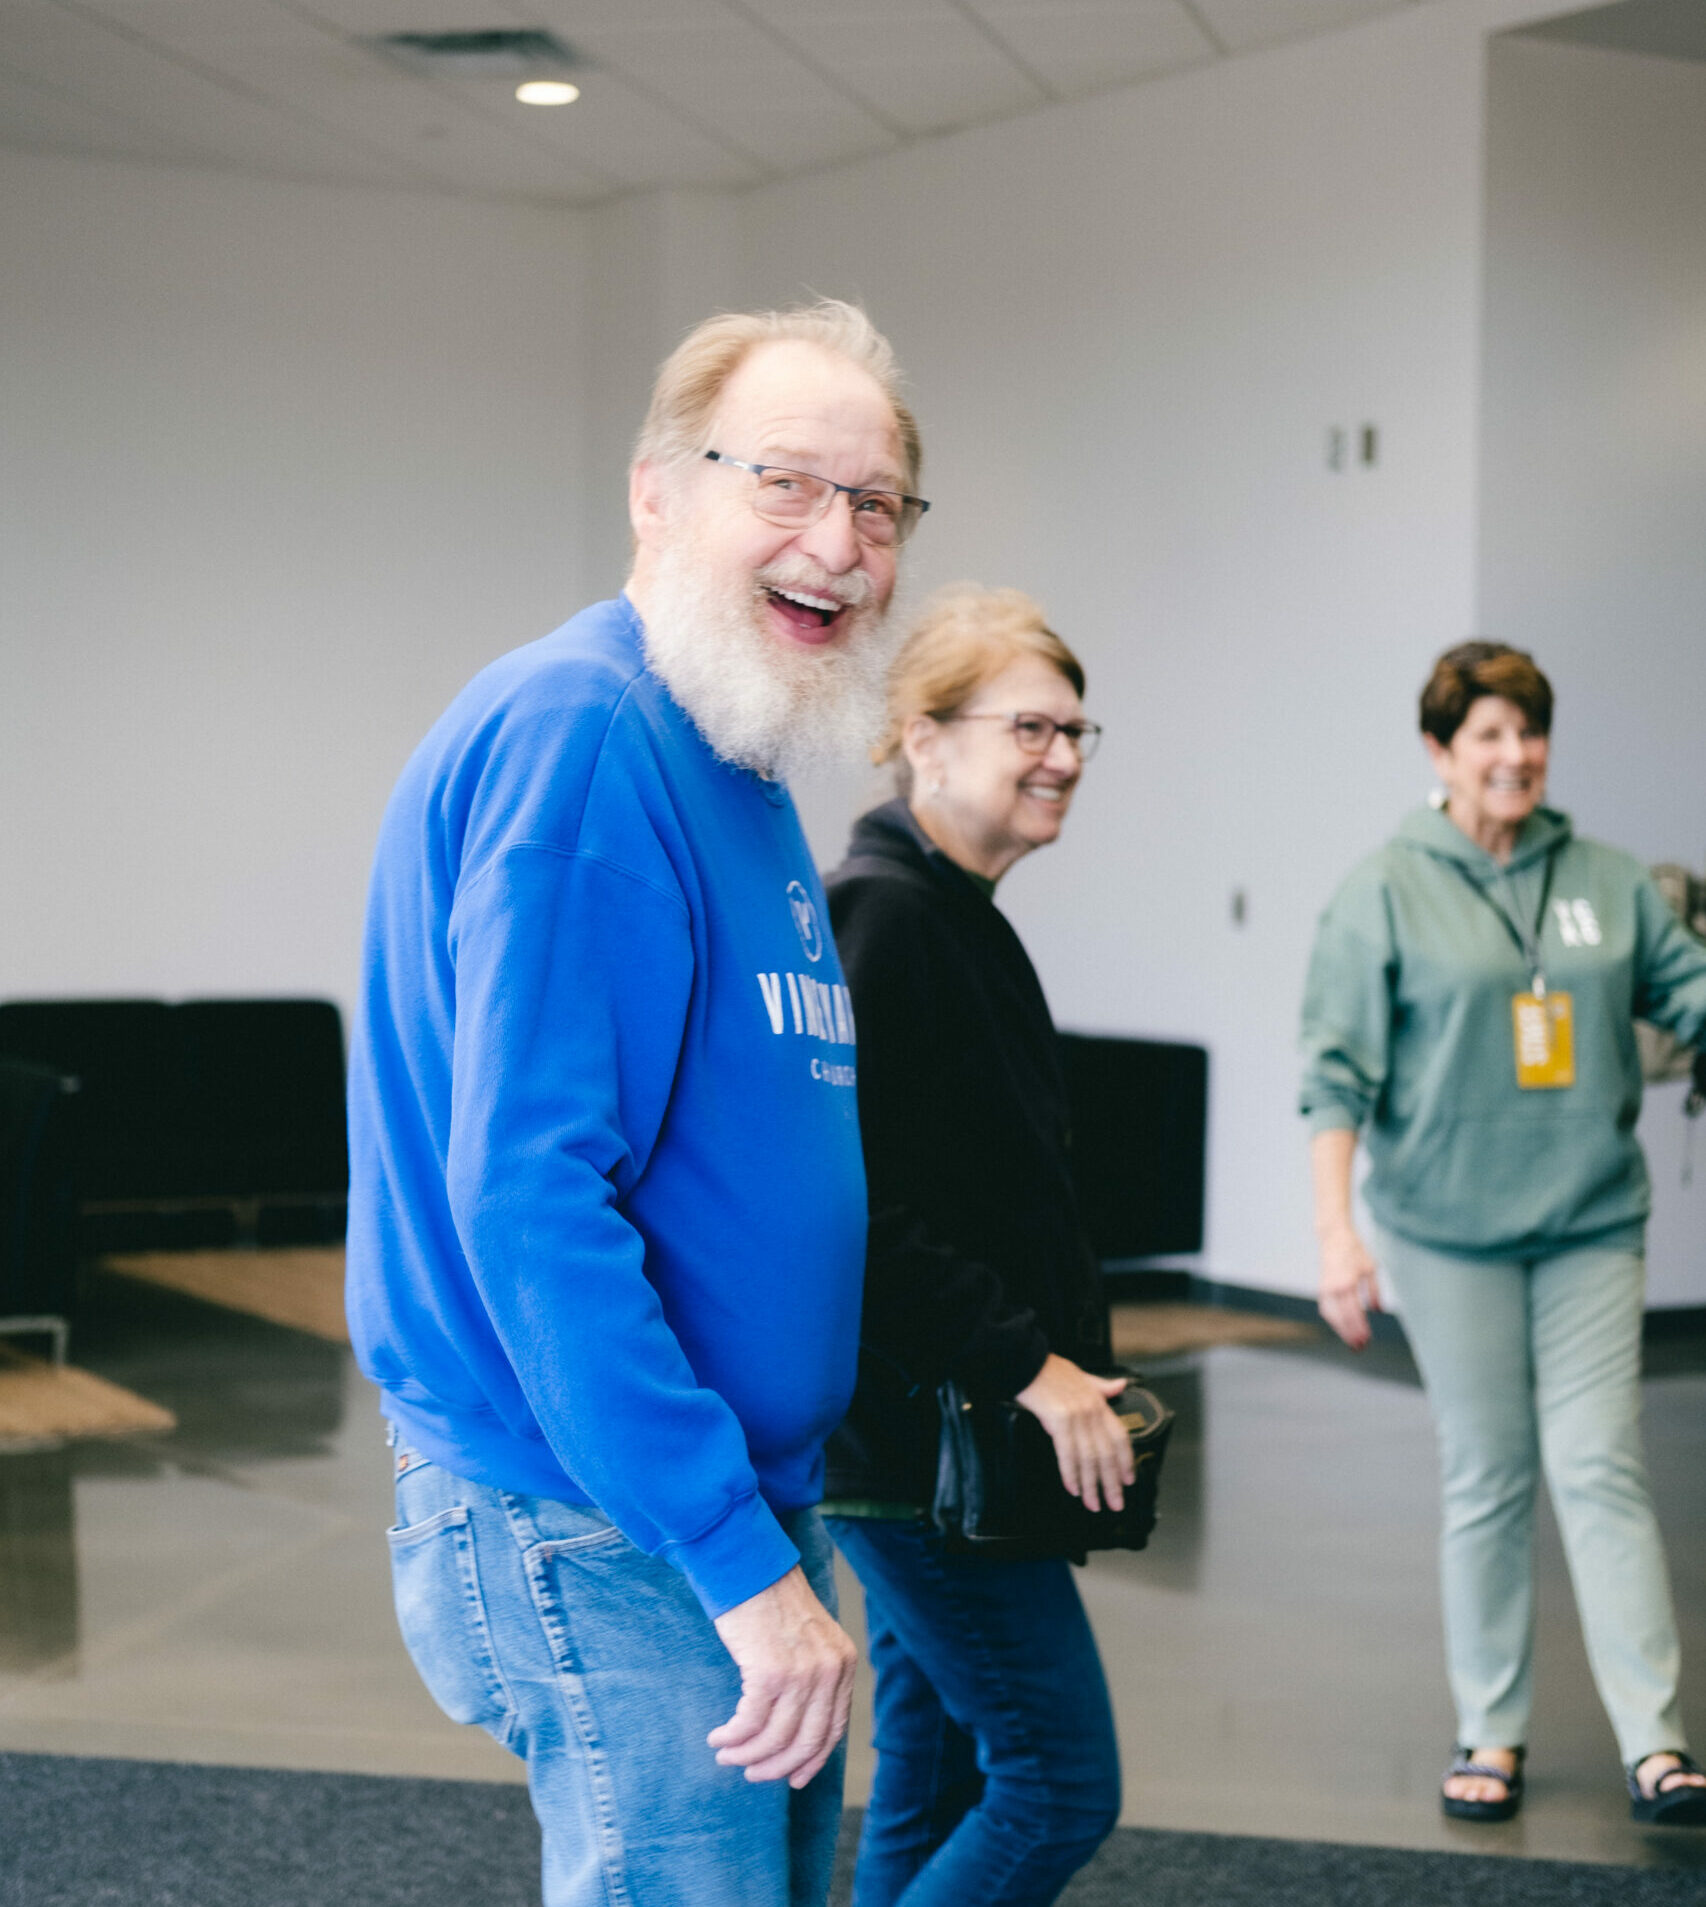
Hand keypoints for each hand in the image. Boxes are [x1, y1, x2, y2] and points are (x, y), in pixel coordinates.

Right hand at [708, 1566, 856, 1788]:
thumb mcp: (812, 1639)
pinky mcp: (769, 1672)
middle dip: (776, 1766)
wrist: (751, 1567)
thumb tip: (796, 1734)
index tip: (793, 1779)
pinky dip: (732, 1738)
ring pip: (776, 1739)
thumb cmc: (774, 1602)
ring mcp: (801, 1673)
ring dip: (747, 1756)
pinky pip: (749, 1723)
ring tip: (727, 1756)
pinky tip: (719, 1738)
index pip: (833, 1729)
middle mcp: (829, 1671)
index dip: (811, 1761)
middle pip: (806, 1741)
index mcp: (843, 1664)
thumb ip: (815, 1679)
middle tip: (752, 1774)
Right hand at [1014, 1353, 1134, 1512]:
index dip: (1126, 1461)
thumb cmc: (1051, 1370)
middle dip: (1112, 1483)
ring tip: (1094, 1504)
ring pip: (1089, 1459)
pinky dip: (1071, 1474)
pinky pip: (1067, 1454)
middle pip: (1107, 1454)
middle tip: (1115, 1504)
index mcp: (1099, 1403)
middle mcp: (1092, 1412)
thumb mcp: (1083, 1375)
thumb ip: (1102, 1386)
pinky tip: (1073, 1489)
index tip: (1128, 1481)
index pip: (1120, 1437)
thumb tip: (1120, 1386)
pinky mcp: (1059, 1421)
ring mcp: (1077, 1417)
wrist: (1028, 1361)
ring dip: (1091, 1485)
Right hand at [1318, 1223, 1379, 1348]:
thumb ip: (1374, 1291)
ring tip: (1351, 1341)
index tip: (1367, 1340)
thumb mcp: (1371, 1268)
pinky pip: (1326, 1309)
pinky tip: (1341, 1327)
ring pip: (1331, 1316)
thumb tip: (1377, 1311)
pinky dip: (1333, 1320)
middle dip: (1351, 1334)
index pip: (1354, 1312)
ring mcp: (1326, 1288)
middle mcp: (1335, 1287)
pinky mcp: (1322, 1287)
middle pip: (1342, 1318)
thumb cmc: (1355, 1250)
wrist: (1334, 1237)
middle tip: (1360, 1347)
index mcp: (1348, 1282)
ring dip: (1341, 1330)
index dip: (1360, 1328)